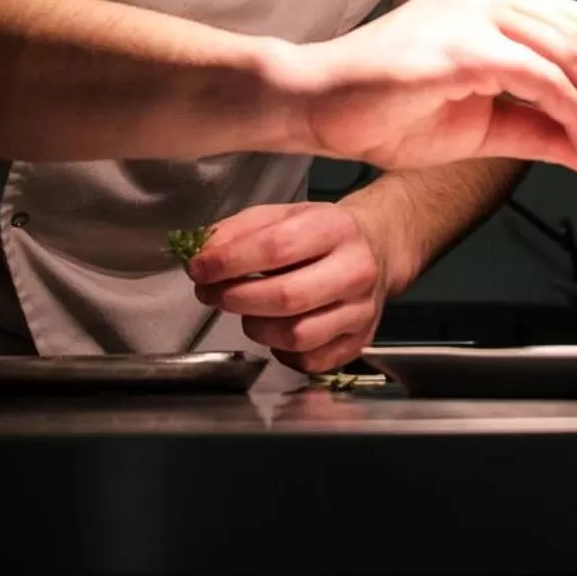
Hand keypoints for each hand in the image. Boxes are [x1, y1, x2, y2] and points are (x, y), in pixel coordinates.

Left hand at [187, 202, 390, 373]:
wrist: (377, 248)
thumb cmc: (321, 233)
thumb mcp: (283, 215)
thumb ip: (239, 231)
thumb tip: (203, 255)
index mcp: (335, 228)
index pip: (275, 247)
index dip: (229, 261)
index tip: (199, 267)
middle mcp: (355, 270)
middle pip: (286, 296)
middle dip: (235, 298)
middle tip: (210, 293)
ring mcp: (361, 311)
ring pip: (298, 335)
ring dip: (256, 327)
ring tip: (244, 310)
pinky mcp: (359, 342)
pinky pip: (309, 360)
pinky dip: (280, 350)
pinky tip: (274, 329)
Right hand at [272, 0, 576, 175]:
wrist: (315, 107)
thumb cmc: (382, 112)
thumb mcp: (478, 126)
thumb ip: (535, 128)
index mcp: (486, 2)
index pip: (571, 29)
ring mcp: (474, 14)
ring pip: (572, 54)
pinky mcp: (464, 45)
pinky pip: (543, 78)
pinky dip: (573, 115)